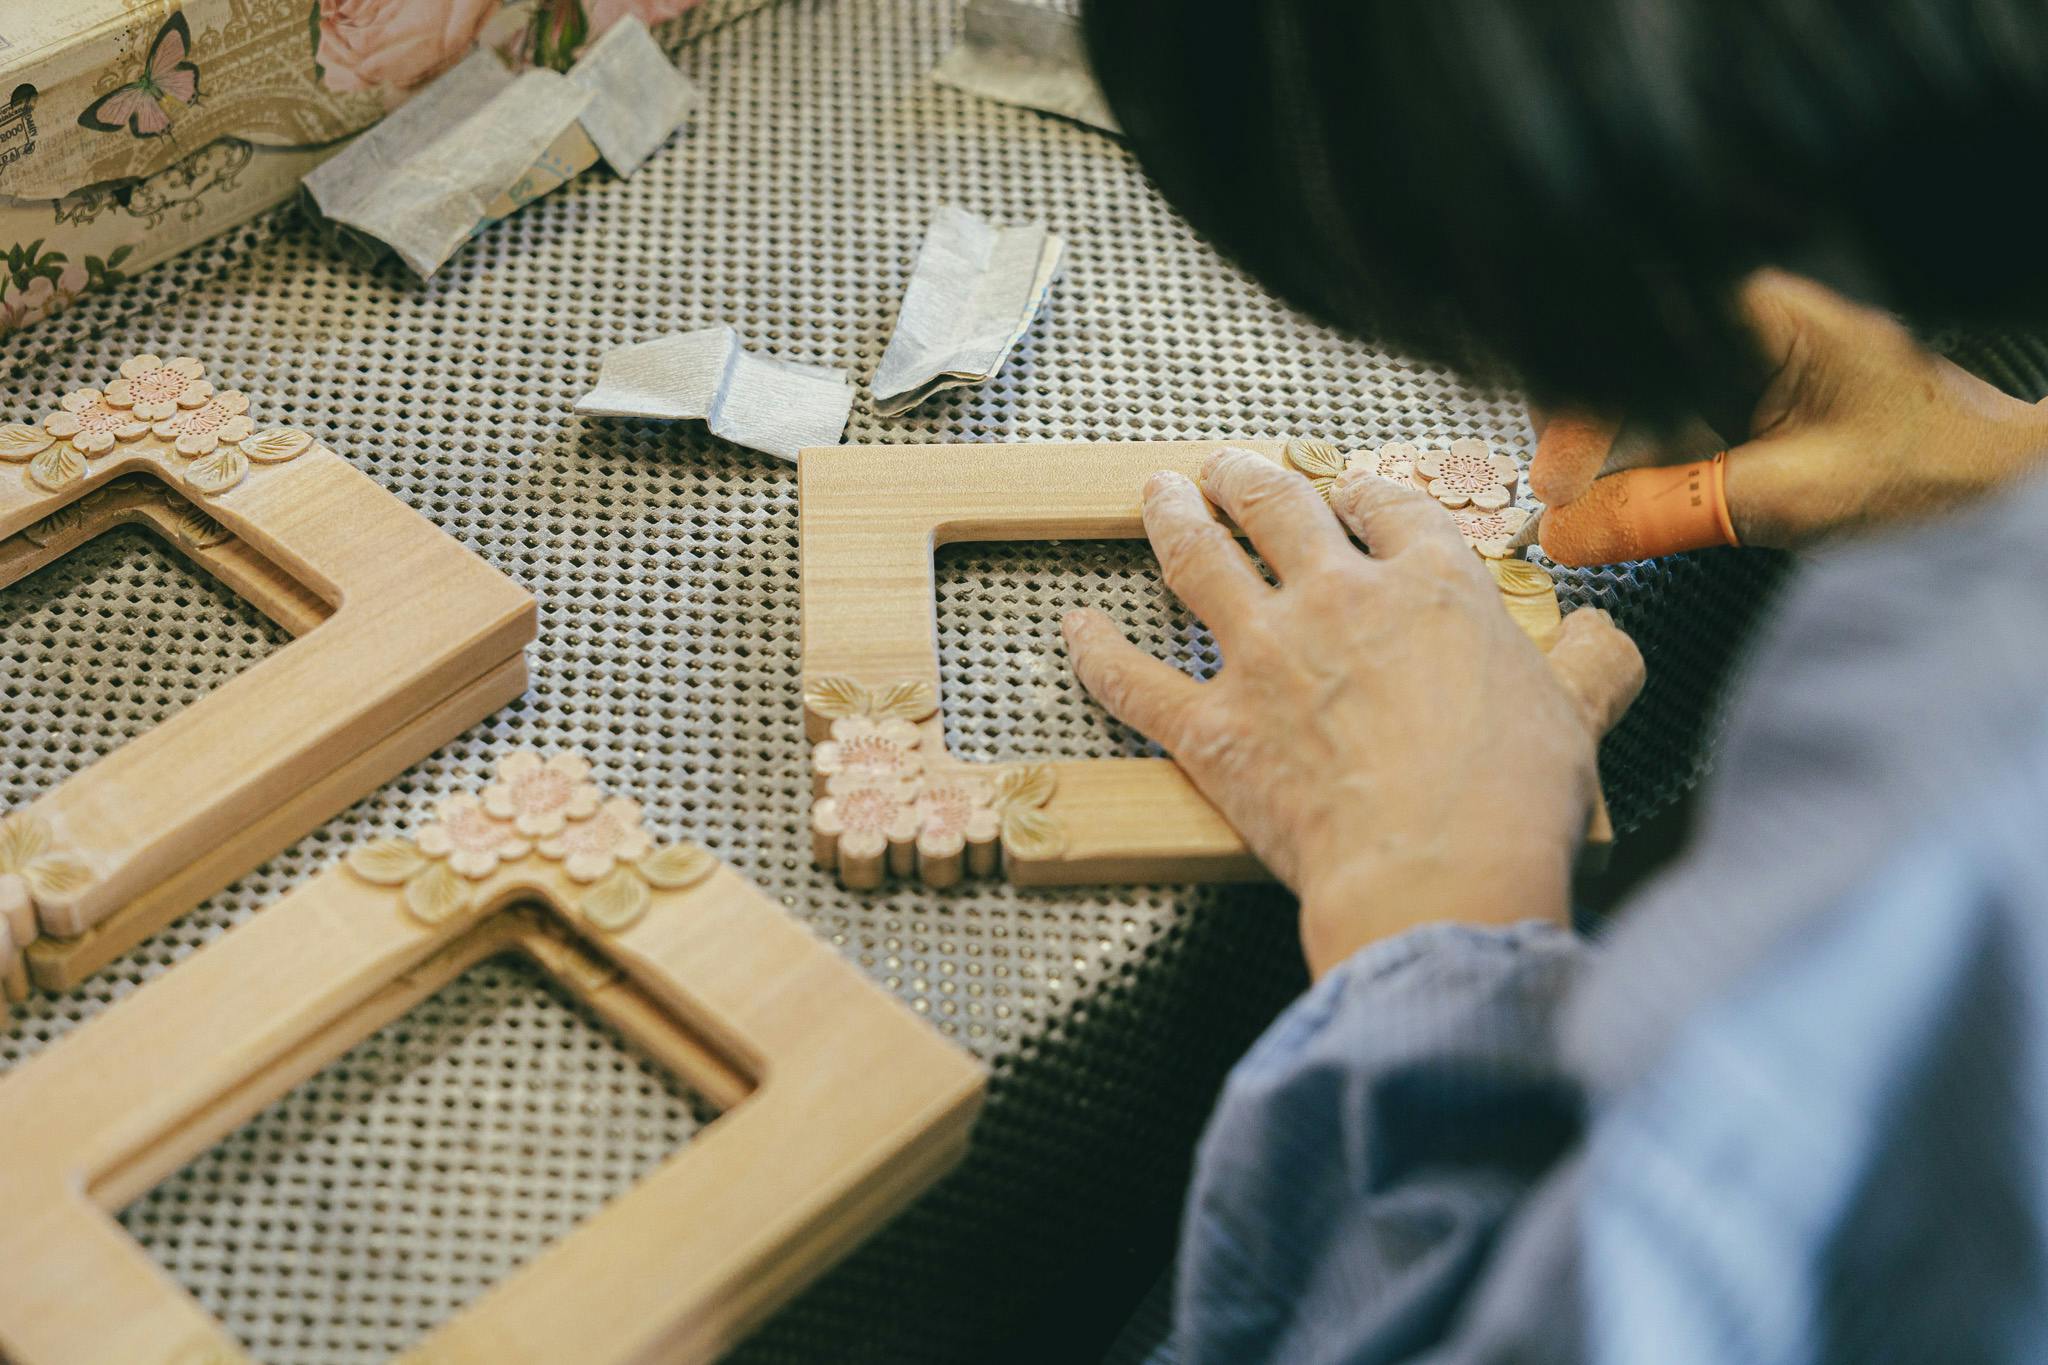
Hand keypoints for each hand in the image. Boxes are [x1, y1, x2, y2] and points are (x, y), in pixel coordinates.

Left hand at [1062, 449, 1643, 976]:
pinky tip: (1074, 628)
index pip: (1388, 507)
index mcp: (1430, 582)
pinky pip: (1132, 680)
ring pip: (1198, 562)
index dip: (1365, 492)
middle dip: (1249, 477)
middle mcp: (1335, 598)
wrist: (1436, 871)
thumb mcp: (1584, 712)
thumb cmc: (1512, 797)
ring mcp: (1262, 658)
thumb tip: (1609, 637)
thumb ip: (1596, 661)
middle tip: (1227, 465)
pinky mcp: (1208, 728)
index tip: (1351, 493)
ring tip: (1157, 493)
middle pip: (1278, 508)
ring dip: (1171, 518)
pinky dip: (1095, 652)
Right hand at [1535, 270, 2047, 563]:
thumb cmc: (1933, 470)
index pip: (1631, 341)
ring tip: (1598, 517)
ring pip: (1644, 404)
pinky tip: (1645, 507)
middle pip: (1623, 368)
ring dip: (1618, 463)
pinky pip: (1675, 431)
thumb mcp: (1790, 499)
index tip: (1557, 484)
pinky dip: (1652, 474)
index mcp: (1762, 316)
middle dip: (1586, 440)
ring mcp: (1749, 364)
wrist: (2005, 488)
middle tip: (1565, 506)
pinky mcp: (1752, 405)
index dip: (1580, 413)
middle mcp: (1749, 325)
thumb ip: (1670, 511)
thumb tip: (1569, 531)